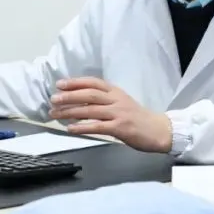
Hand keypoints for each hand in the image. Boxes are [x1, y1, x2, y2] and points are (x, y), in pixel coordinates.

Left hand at [49, 77, 172, 152]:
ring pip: (91, 110)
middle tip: (53, 99)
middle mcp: (117, 100)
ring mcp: (119, 114)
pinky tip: (70, 129)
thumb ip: (104, 100)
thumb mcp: (122, 103)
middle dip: (69, 96)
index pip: (94, 82)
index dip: (76, 82)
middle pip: (89, 94)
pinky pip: (97, 126)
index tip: (60, 84)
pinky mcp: (121, 128)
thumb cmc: (138, 118)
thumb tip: (79, 101)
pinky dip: (82, 127)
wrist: (159, 130)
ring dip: (70, 112)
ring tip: (55, 114)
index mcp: (116, 92)